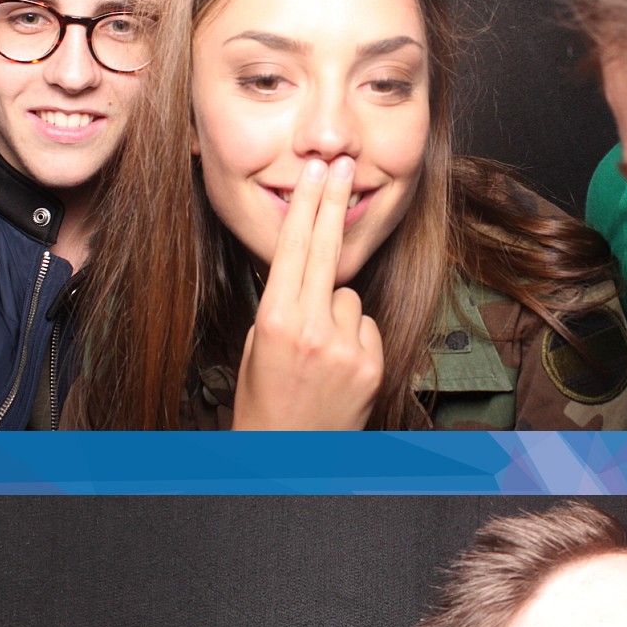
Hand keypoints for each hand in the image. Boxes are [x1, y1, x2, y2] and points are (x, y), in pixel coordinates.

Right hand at [231, 155, 384, 429]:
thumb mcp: (255, 350)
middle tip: (342, 165)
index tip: (317, 173)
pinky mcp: (372, 364)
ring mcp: (347, 347)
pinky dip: (354, 339)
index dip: (308, 206)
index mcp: (275, 322)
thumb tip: (306, 278)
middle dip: (332, 204)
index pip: (294, 250)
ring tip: (317, 354)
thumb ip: (281, 309)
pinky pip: (365, 328)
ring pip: (348, 298)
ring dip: (336, 313)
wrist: (288, 461)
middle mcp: (313, 329)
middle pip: (328, 251)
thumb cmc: (263, 405)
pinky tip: (336, 368)